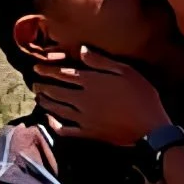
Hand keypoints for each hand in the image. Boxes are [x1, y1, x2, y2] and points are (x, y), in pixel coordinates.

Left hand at [32, 47, 170, 146]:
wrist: (150, 127)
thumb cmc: (141, 95)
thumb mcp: (126, 71)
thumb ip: (101, 61)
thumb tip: (82, 50)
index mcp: (92, 81)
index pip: (63, 73)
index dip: (47, 70)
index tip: (36, 67)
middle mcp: (83, 99)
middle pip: (56, 91)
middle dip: (42, 85)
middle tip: (33, 83)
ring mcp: (83, 118)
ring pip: (57, 109)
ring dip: (45, 102)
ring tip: (38, 97)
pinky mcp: (87, 133)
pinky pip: (64, 129)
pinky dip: (54, 124)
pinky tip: (49, 119)